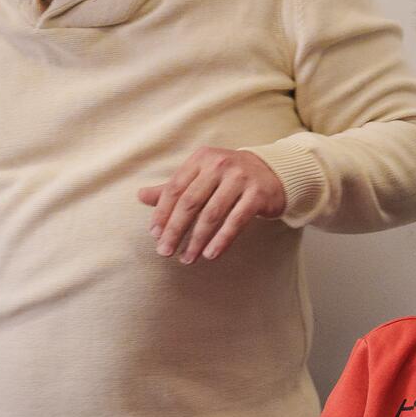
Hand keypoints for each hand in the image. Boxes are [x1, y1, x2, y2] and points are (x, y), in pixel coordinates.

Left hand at [137, 148, 286, 263]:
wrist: (274, 172)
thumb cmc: (230, 177)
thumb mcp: (202, 176)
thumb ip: (173, 188)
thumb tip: (140, 196)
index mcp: (201, 159)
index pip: (175, 188)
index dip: (163, 213)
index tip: (155, 234)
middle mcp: (220, 165)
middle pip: (190, 202)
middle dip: (175, 230)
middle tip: (165, 251)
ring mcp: (240, 179)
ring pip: (212, 214)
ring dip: (197, 240)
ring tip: (188, 258)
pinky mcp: (257, 194)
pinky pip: (236, 221)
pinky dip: (222, 240)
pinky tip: (211, 254)